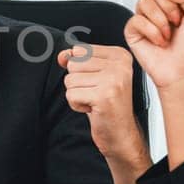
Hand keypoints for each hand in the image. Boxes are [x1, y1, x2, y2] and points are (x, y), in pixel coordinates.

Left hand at [58, 44, 148, 164]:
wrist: (120, 133)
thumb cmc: (108, 105)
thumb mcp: (93, 77)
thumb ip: (77, 61)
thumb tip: (62, 55)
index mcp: (120, 55)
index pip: (80, 50)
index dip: (81, 70)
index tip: (98, 82)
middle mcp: (119, 65)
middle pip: (74, 64)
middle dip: (78, 82)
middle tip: (96, 93)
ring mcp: (113, 80)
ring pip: (70, 80)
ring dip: (77, 94)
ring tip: (94, 101)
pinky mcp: (104, 96)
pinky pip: (71, 95)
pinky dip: (77, 105)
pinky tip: (93, 109)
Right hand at [124, 0, 183, 89]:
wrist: (182, 70)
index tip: (182, 4)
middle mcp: (157, 5)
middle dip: (168, 5)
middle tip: (176, 20)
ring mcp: (144, 17)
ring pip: (143, 1)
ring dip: (160, 21)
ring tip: (168, 34)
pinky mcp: (132, 30)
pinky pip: (136, 19)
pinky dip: (151, 32)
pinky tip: (158, 41)